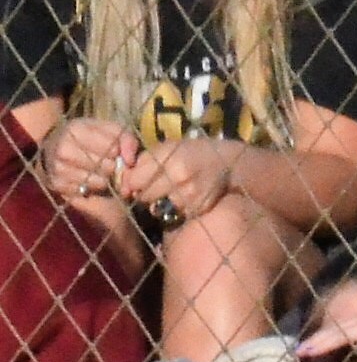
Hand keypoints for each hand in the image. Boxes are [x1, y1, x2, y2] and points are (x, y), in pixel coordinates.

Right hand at [35, 116, 131, 209]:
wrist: (57, 146)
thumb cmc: (90, 137)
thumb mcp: (109, 130)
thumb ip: (126, 139)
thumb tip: (130, 161)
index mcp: (76, 130)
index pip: (111, 148)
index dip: (118, 152)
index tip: (115, 153)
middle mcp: (63, 149)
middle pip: (105, 166)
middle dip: (112, 168)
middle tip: (109, 165)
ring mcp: (57, 168)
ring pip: (96, 181)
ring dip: (104, 180)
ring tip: (99, 172)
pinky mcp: (56, 184)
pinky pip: (85, 192)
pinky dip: (91, 189)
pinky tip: (88, 180)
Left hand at [115, 137, 237, 219]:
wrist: (227, 163)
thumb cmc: (191, 152)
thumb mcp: (167, 148)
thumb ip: (143, 162)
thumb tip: (124, 183)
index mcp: (168, 159)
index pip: (134, 180)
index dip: (132, 181)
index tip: (136, 180)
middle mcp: (179, 177)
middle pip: (144, 195)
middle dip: (145, 192)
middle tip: (155, 186)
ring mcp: (190, 195)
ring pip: (158, 208)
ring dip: (160, 202)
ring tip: (169, 192)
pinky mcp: (198, 208)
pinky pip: (175, 214)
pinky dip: (175, 208)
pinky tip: (182, 198)